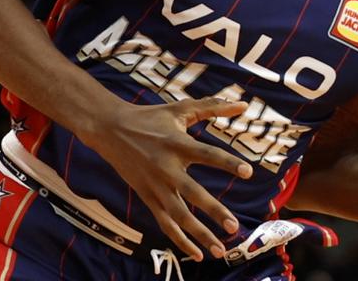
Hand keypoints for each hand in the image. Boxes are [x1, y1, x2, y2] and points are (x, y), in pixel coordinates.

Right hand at [83, 97, 251, 261]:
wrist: (109, 129)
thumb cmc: (149, 117)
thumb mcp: (180, 109)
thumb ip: (212, 107)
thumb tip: (242, 104)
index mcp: (177, 143)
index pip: (207, 154)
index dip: (227, 163)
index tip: (248, 173)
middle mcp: (166, 167)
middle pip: (192, 193)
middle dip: (213, 211)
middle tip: (233, 226)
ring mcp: (155, 185)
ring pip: (178, 215)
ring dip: (199, 233)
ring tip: (220, 249)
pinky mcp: (147, 196)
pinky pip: (164, 222)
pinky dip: (179, 240)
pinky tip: (197, 253)